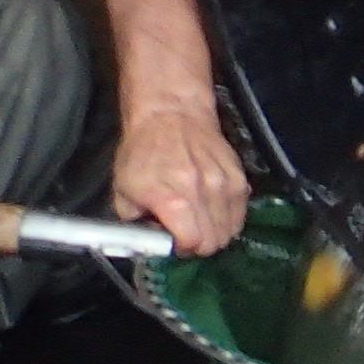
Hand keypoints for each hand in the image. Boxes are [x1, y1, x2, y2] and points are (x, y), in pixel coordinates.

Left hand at [112, 97, 247, 254]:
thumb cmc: (144, 149)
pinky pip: (240, 214)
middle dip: (199, 244)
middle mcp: (203, 194)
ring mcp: (225, 186)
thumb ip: (136, 222)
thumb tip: (150, 240)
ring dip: (215, 233)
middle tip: (186, 233)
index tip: (175, 243)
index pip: (192, 243)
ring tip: (199, 221)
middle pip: (213, 242)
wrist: (171, 115)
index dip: (182, 248)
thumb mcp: (123, 188)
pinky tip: (212, 210)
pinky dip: (228, 219)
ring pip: (230, 231)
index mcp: (172, 199)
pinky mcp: (239, 179)